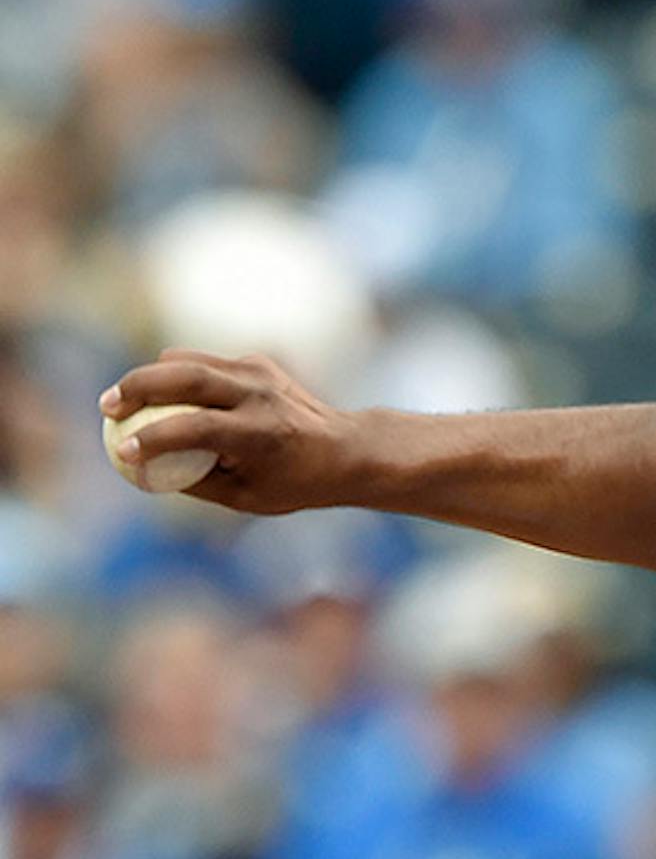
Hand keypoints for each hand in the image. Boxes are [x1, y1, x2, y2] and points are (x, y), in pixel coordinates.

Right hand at [99, 350, 363, 513]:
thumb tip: (140, 467)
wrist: (346, 448)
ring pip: (188, 361)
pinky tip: (159, 394)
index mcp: (261, 434)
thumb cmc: (293, 482)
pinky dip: (174, 375)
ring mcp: (259, 372)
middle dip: (137, 388)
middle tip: (106, 408)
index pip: (197, 428)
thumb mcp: (246, 497)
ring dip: (148, 376)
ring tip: (120, 399)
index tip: (122, 453)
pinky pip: (202, 361)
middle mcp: (259, 396)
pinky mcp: (257, 362)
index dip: (154, 439)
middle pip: (185, 377)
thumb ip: (194, 481)